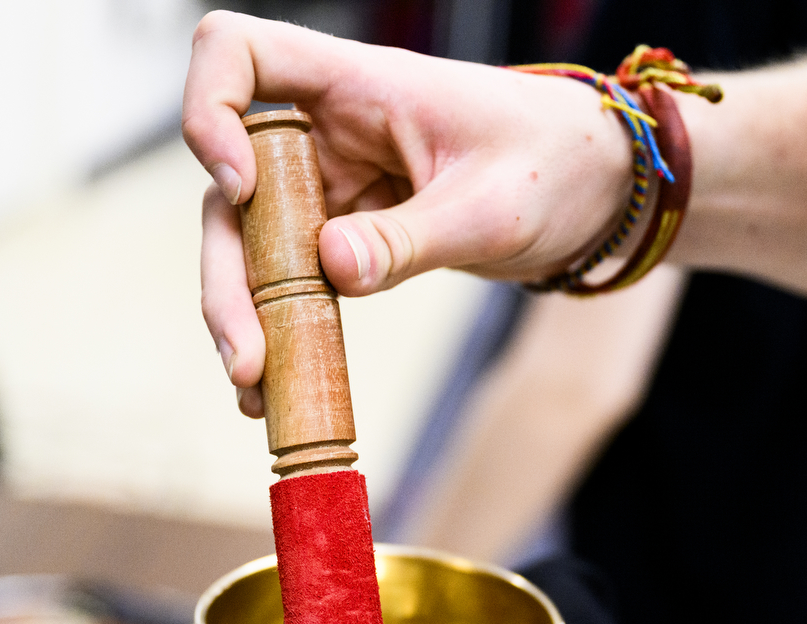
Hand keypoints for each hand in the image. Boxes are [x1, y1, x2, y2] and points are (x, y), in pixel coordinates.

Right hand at [184, 12, 630, 413]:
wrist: (595, 191)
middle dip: (227, 270)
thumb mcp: (490, 207)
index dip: (210, 109)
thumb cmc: (555, 164)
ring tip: (255, 387)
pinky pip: (296, 277)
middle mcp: (331, 131)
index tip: (240, 186)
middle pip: (231, 181)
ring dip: (246, 312)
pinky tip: (279, 384)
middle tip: (244, 354)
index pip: (238, 53)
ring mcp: (335, 184)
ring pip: (254, 240)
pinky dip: (284, 327)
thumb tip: (331, 269)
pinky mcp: (351, 233)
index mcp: (360, 86)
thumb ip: (411, 238)